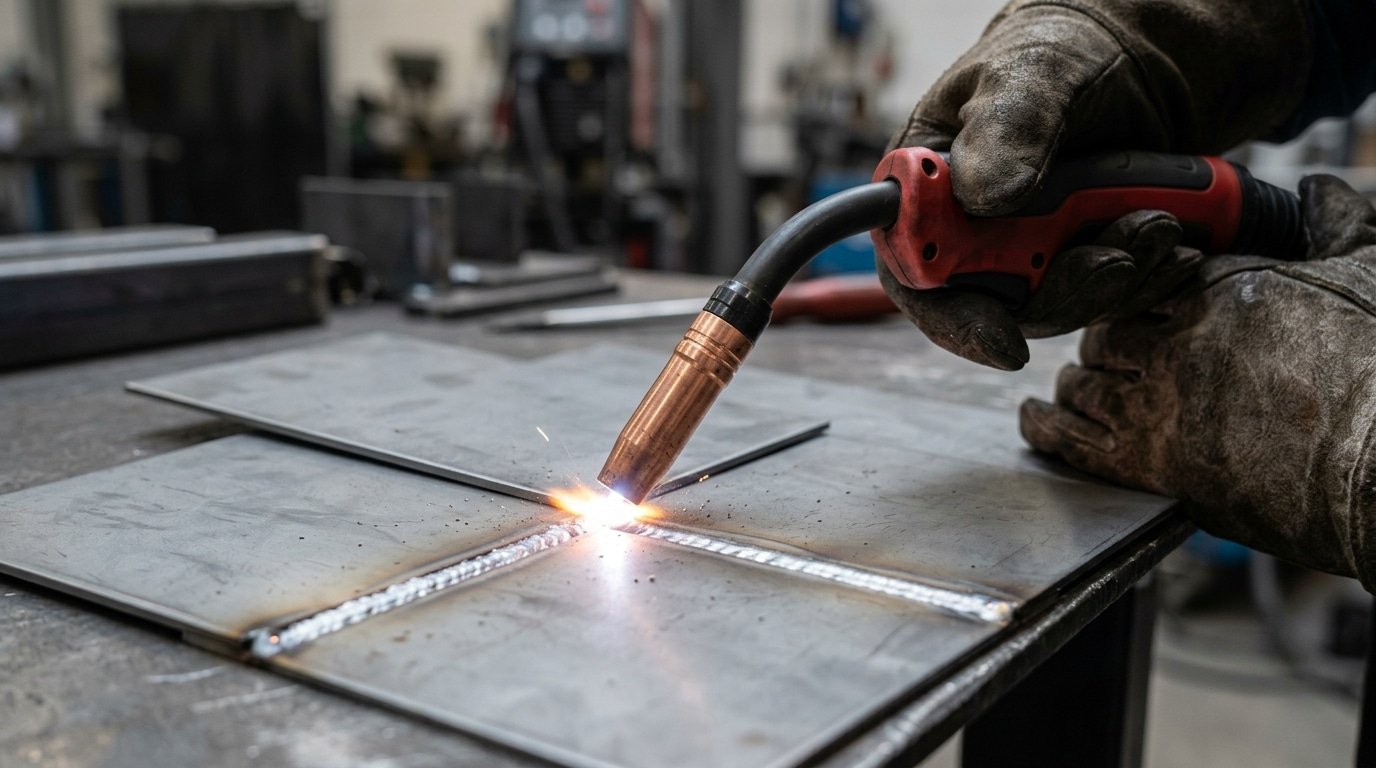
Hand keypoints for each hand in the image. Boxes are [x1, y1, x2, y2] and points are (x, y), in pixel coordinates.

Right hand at [883, 0, 1308, 368]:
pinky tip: (1173, 243)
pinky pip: (1102, 298)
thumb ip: (1006, 126)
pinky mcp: (1073, 262)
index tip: (1002, 337)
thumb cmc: (1063, 48)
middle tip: (1120, 258)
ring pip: (1056, 308)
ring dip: (1114, 280)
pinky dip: (1143, 278)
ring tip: (1160, 225)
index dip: (952, 317)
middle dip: (1064, 292)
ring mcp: (1021, 252)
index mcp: (925, 187)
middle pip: (992, 307)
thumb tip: (983, 195)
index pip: (914, 273)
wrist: (1137, 57)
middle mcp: (964, 231)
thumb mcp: (1034, 72)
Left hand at [1021, 175, 1375, 588]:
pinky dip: (1045, 428)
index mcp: (1223, 287)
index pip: (1145, 280)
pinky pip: (1070, 438)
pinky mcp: (1149, 462)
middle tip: (1104, 362)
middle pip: (1104, 333)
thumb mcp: (1368, 278)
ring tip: (1073, 394)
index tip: (1135, 311)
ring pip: (1082, 383)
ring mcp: (1158, 401)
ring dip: (1077, 388)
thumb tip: (1323, 190)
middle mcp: (1179, 338)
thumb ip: (1337, 229)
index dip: (1135, 297)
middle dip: (1101, 347)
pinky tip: (1035, 422)